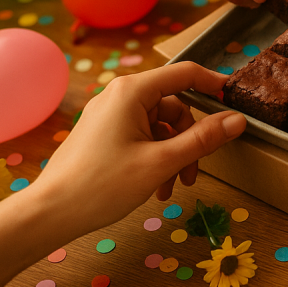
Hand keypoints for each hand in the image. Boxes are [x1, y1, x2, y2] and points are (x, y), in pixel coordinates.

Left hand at [36, 62, 246, 236]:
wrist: (50, 213)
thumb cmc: (102, 185)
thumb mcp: (162, 162)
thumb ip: (203, 139)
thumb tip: (237, 120)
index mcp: (132, 91)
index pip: (185, 73)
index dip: (214, 84)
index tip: (235, 101)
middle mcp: (120, 96)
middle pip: (174, 106)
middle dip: (190, 140)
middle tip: (194, 172)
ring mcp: (110, 116)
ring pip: (161, 127)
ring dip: (174, 155)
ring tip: (172, 187)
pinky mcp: (104, 134)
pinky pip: (143, 138)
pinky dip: (156, 159)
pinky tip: (156, 187)